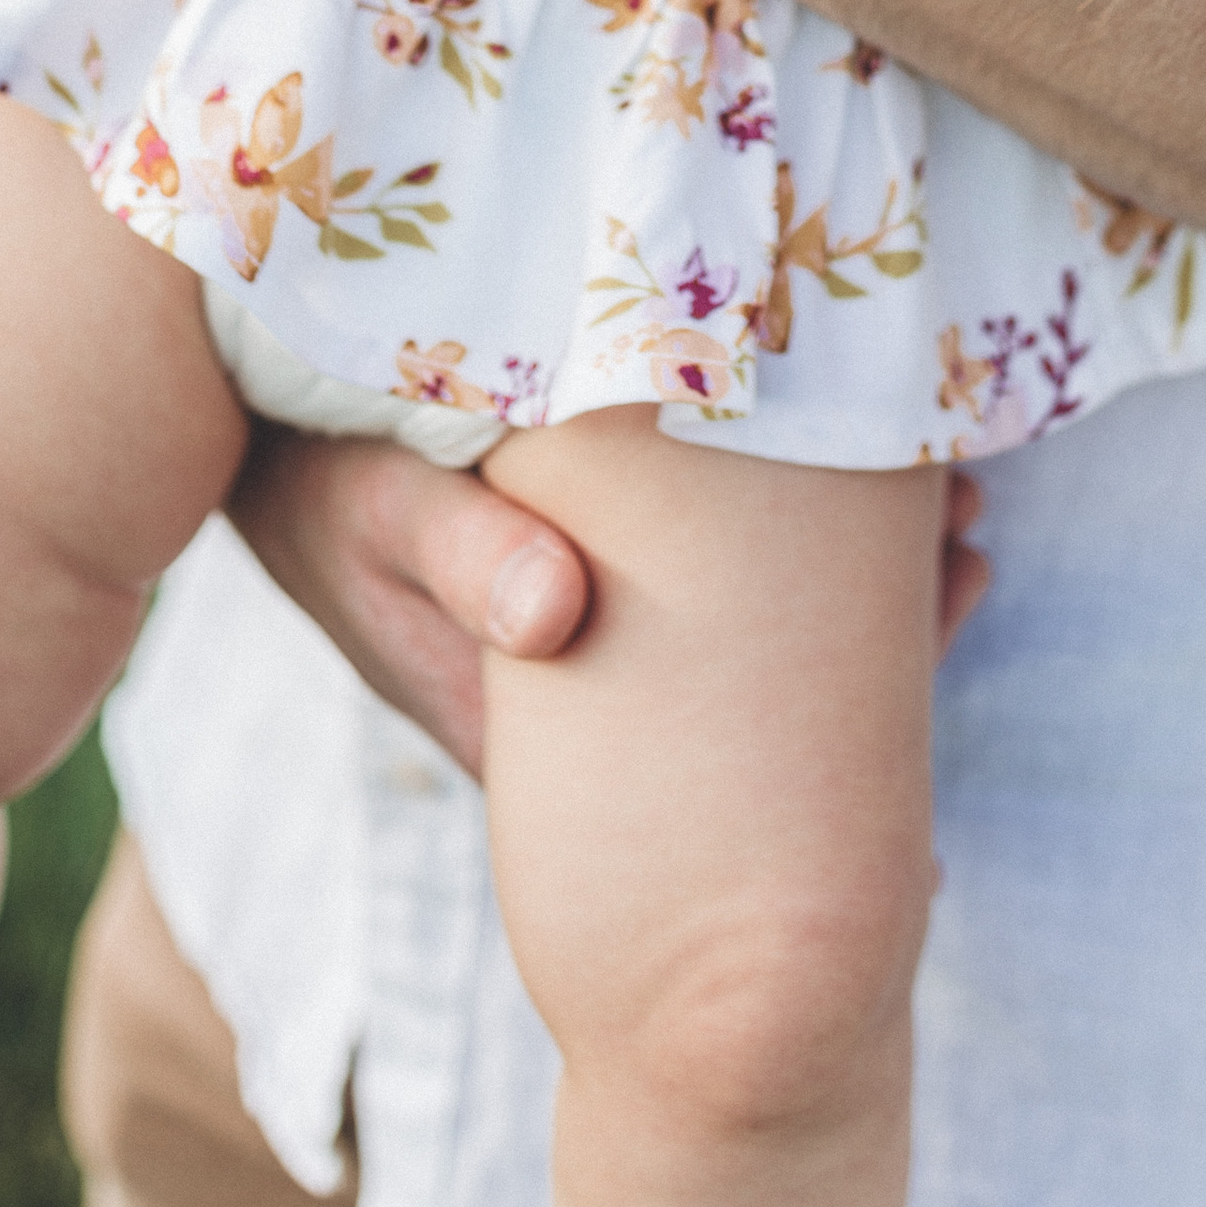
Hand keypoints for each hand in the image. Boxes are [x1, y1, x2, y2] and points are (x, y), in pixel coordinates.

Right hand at [229, 430, 992, 777]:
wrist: (232, 440)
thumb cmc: (312, 469)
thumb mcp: (367, 504)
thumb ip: (455, 547)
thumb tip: (559, 608)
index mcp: (534, 726)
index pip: (723, 766)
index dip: (849, 716)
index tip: (946, 604)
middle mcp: (584, 707)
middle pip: (766, 720)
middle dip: (878, 650)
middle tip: (973, 557)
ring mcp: (588, 654)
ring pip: (757, 653)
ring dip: (854, 597)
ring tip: (957, 522)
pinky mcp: (583, 591)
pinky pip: (724, 597)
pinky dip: (804, 558)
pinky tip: (879, 496)